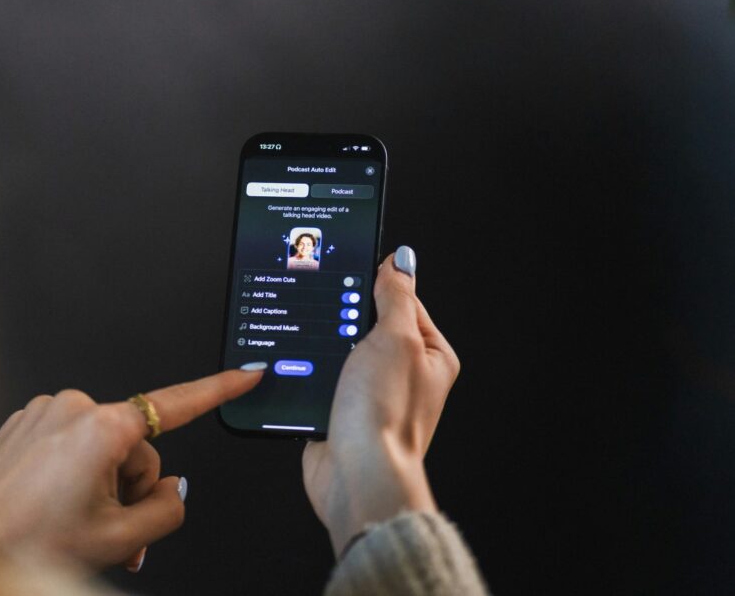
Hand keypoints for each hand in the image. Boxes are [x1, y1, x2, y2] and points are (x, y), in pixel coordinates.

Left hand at [0, 369, 262, 570]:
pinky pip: (69, 442)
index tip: (246, 374)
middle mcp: (74, 407)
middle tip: (109, 531)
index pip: (176, 404)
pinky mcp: (26, 421)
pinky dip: (71, 473)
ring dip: (99, 486)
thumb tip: (173, 489)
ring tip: (73, 525)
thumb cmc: (26, 542)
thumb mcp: (118, 539)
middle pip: (135, 447)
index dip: (218, 390)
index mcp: (103, 428)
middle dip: (129, 489)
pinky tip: (53, 507)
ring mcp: (45, 411)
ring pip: (101, 447)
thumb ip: (167, 510)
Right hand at [302, 246, 460, 556]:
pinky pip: (322, 380)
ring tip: (322, 356)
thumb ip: (396, 296)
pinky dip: (310, 375)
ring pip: (340, 352)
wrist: (356, 475)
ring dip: (324, 351)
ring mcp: (372, 394)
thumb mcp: (395, 339)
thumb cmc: (385, 417)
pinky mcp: (343, 412)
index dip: (374, 285)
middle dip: (343, 321)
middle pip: (367, 325)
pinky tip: (305, 374)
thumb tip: (400, 260)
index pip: (403, 300)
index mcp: (430, 354)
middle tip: (331, 321)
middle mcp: (405, 375)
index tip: (349, 274)